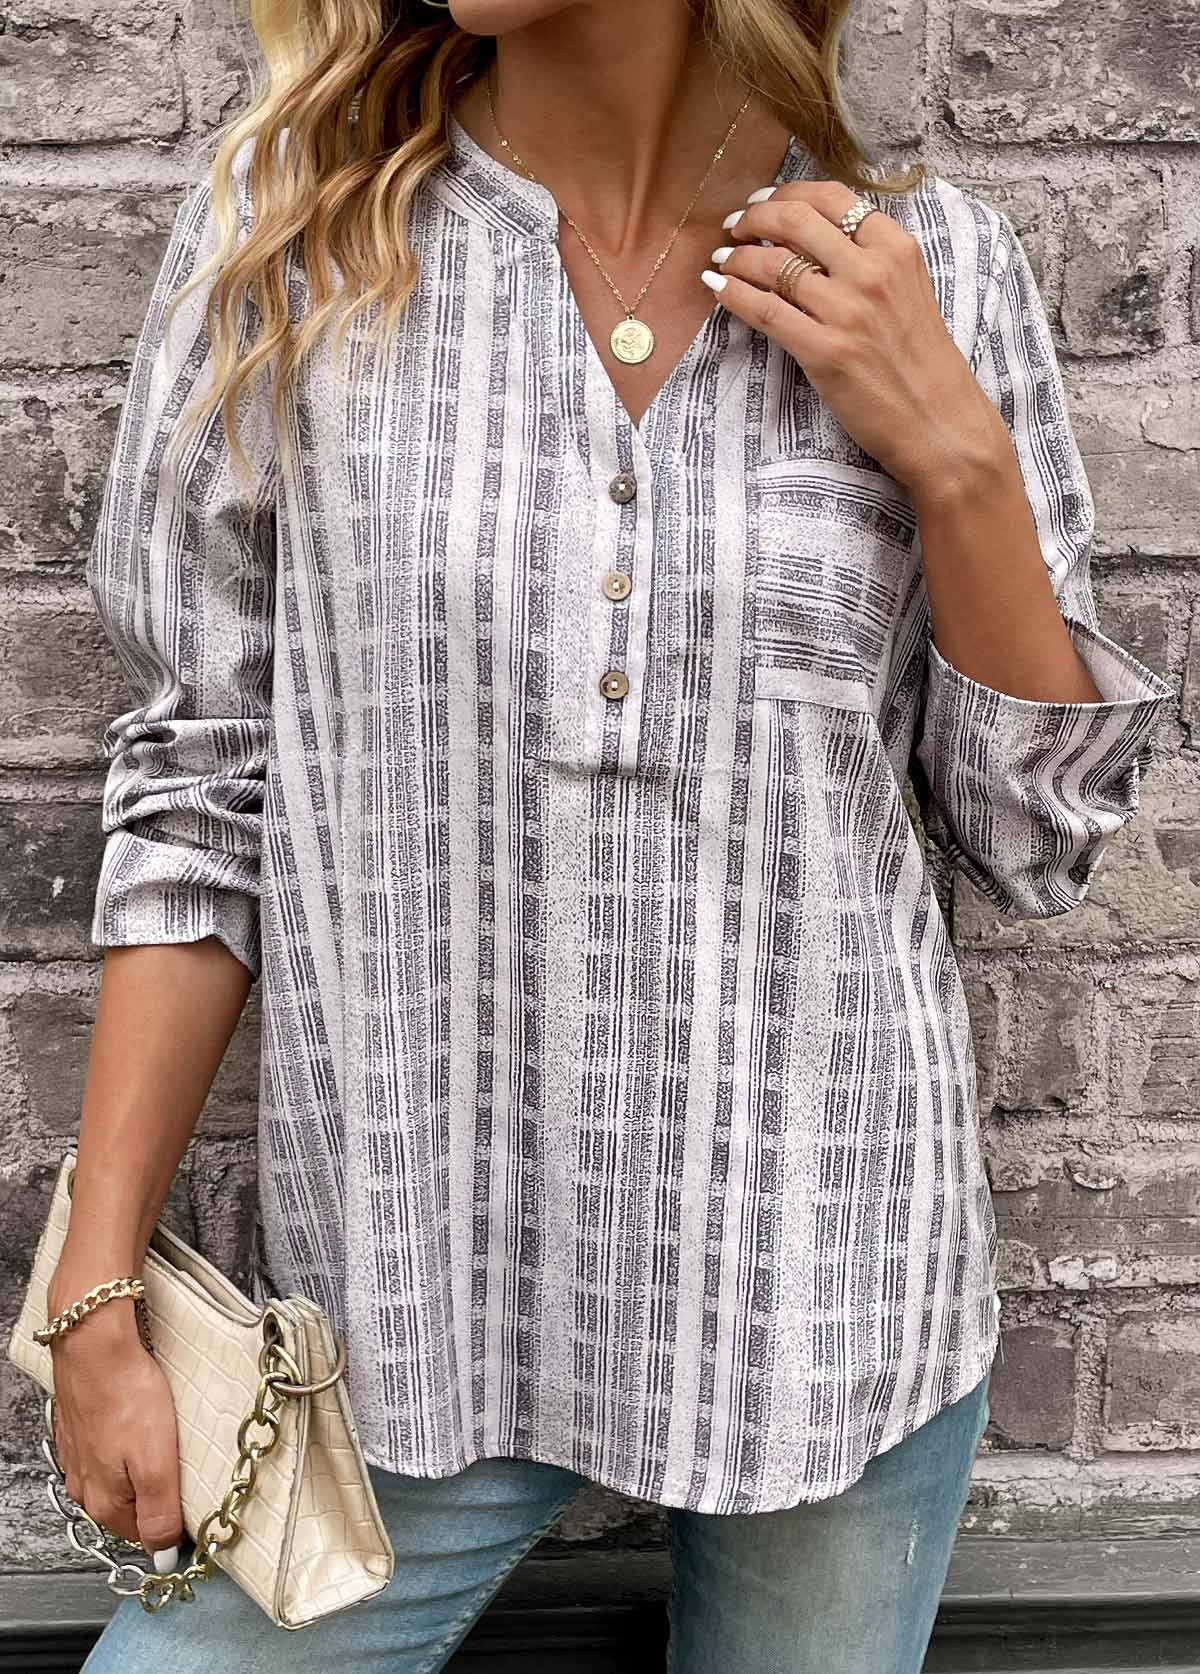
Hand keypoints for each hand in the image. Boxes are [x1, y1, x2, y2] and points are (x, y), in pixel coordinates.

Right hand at [47, 1298, 184, 1568]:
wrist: (95, 1344)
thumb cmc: (127, 1395)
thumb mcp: (156, 1462)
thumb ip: (160, 1513)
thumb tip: (164, 1557)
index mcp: (105, 1502)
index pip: (145, 1535)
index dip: (175, 1521)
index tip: (196, 1499)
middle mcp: (85, 1486)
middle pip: (133, 1507)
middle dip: (161, 1492)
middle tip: (183, 1462)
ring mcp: (80, 1457)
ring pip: (122, 1477)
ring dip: (145, 1466)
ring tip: (164, 1439)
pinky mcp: (81, 1429)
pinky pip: (111, 1450)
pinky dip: (129, 1442)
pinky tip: (142, 1423)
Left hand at [701, 181, 1010, 497]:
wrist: (938, 422)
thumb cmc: (922, 363)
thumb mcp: (909, 292)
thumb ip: (872, 261)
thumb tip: (815, 239)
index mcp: (896, 250)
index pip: (833, 198)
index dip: (787, 194)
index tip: (764, 203)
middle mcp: (872, 272)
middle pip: (796, 220)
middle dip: (755, 217)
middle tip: (735, 227)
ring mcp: (847, 311)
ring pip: (773, 263)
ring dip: (737, 256)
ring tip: (722, 260)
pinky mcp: (824, 350)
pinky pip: (764, 309)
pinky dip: (733, 293)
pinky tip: (718, 287)